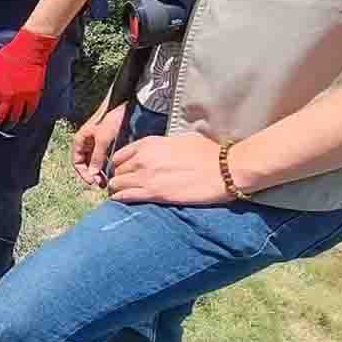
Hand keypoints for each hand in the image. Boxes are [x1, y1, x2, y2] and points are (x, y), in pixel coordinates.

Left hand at [0, 29, 58, 128]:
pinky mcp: (33, 97)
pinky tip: (20, 120)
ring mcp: (21, 98)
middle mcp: (7, 98)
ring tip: (3, 127)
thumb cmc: (7, 57)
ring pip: (13, 119)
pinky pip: (28, 113)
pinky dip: (23, 119)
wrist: (29, 50)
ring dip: (7, 125)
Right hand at [72, 102, 125, 186]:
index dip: (84, 174)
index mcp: (80, 140)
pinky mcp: (104, 141)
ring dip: (98, 170)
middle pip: (84, 163)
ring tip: (107, 179)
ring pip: (93, 161)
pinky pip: (101, 156)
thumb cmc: (111, 118)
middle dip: (91, 174)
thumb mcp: (103, 139)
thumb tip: (92, 174)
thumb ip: (97, 157)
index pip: (77, 162)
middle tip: (101, 183)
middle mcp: (86, 142)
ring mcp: (95, 142)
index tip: (93, 182)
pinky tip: (112, 169)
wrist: (123, 104)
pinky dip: (104, 164)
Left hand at [107, 133, 232, 205]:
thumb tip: (157, 151)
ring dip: (117, 189)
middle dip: (119, 177)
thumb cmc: (209, 154)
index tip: (124, 171)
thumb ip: (162, 146)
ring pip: (116, 184)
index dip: (119, 165)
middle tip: (124, 185)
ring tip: (122, 194)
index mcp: (149, 143)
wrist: (225, 170)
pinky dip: (120, 199)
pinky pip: (124, 196)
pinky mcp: (153, 193)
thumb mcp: (181, 140)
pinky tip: (122, 200)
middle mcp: (143, 158)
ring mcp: (146, 176)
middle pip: (117, 170)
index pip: (119, 155)